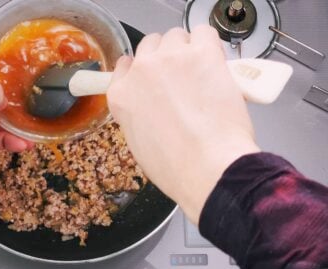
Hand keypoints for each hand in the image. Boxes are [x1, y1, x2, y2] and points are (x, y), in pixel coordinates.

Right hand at [107, 25, 259, 224]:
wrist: (207, 166)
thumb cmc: (175, 166)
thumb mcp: (139, 143)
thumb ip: (139, 113)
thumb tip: (156, 104)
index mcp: (121, 95)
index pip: (126, 64)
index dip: (143, 69)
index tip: (155, 76)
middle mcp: (141, 70)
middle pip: (151, 45)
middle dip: (165, 57)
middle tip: (183, 75)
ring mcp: (170, 58)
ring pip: (176, 36)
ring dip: (187, 48)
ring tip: (202, 70)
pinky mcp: (202, 53)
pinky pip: (204, 32)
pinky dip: (210, 44)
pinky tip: (216, 63)